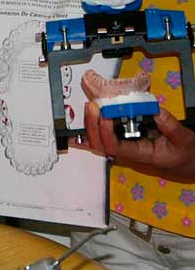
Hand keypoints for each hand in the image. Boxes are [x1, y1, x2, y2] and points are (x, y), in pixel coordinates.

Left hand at [71, 102, 194, 181]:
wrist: (189, 162)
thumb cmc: (186, 155)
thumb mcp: (184, 140)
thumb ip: (170, 125)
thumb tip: (154, 110)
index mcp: (141, 154)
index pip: (115, 147)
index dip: (106, 133)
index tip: (106, 116)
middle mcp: (128, 152)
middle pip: (101, 144)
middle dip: (92, 126)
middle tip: (92, 107)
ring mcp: (124, 146)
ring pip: (99, 140)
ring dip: (91, 124)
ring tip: (91, 106)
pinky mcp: (125, 140)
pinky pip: (104, 136)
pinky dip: (92, 128)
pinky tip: (85, 121)